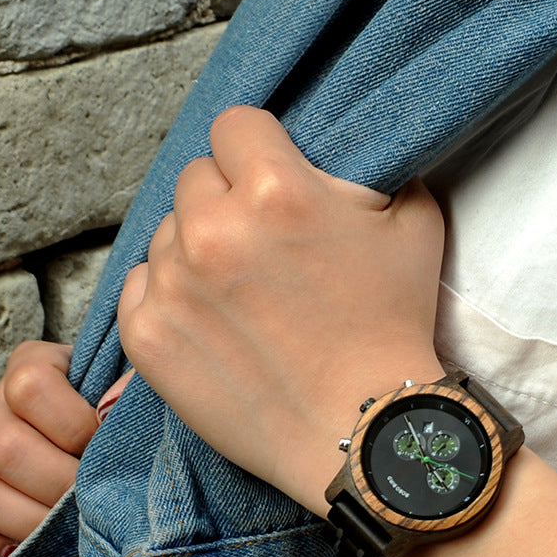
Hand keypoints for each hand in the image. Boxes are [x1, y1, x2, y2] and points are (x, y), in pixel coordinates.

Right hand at [0, 341, 132, 556]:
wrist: (114, 434)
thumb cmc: (130, 409)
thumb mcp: (136, 384)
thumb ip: (136, 384)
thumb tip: (111, 410)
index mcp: (32, 368)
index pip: (31, 389)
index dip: (76, 425)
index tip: (107, 442)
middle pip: (5, 448)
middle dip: (63, 483)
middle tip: (100, 495)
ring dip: (41, 520)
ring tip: (81, 524)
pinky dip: (18, 544)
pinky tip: (54, 544)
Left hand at [118, 107, 445, 514]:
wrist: (363, 430)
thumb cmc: (392, 333)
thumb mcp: (415, 233)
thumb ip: (384, 180)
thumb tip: (365, 168)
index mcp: (277, 191)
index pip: (236, 126)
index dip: (259, 150)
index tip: (271, 177)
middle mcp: (214, 231)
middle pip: (196, 179)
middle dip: (228, 201)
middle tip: (262, 246)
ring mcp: (174, 286)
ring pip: (167, 234)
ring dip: (198, 251)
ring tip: (242, 295)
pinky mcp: (148, 337)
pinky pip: (141, 287)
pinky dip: (170, 297)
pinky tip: (211, 322)